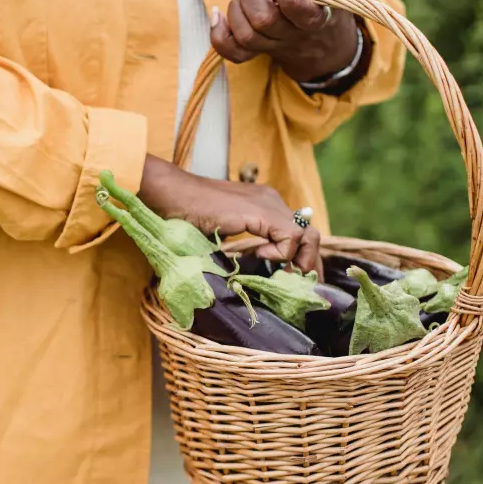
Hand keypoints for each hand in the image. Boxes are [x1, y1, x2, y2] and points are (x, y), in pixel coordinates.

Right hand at [137, 155, 320, 272]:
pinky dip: (280, 254)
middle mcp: (272, 201)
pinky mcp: (261, 212)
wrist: (171, 195)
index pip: (299, 233)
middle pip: (310, 234)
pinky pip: (290, 237)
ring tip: (281, 276)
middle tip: (300, 288)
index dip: (302, 259)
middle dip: (310, 264)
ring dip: (298, 262)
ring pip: (307, 236)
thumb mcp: (223, 234)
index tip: (295, 282)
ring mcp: (268, 204)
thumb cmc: (186, 216)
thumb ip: (242, 247)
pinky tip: (258, 256)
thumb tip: (254, 273)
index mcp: (264, 205)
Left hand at [210, 0, 362, 81]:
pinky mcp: (256, 53)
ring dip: (236, 11)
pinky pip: (232, 53)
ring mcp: (273, 47)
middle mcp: (293, 36)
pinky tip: (218, 14)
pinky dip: (219, 35)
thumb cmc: (330, 6)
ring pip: (246, 36)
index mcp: (317, 18)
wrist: (322, 48)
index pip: (300, 12)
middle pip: (264, 22)